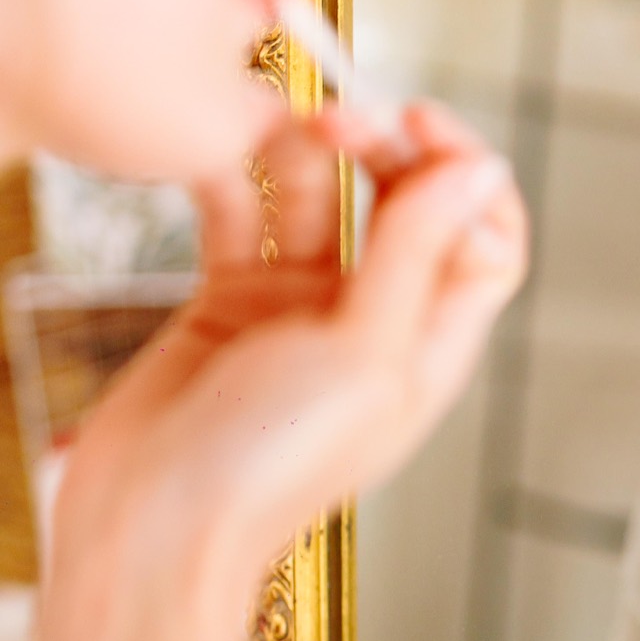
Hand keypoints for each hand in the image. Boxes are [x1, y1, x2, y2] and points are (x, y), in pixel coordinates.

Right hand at [58, 98, 527, 587]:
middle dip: (381, 147)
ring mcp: (301, 309)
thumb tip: (479, 173)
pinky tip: (219, 150)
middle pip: (404, 202)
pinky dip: (235, 175)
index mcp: (431, 344)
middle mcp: (375, 320)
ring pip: (321, 199)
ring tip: (277, 126)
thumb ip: (417, 255)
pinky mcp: (231, 299)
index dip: (464, 173)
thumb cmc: (271, 468)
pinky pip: (244, 214)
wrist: (155, 525)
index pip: (484, 237)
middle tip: (339, 116)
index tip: (420, 125)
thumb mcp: (365, 355)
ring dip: (305, 153)